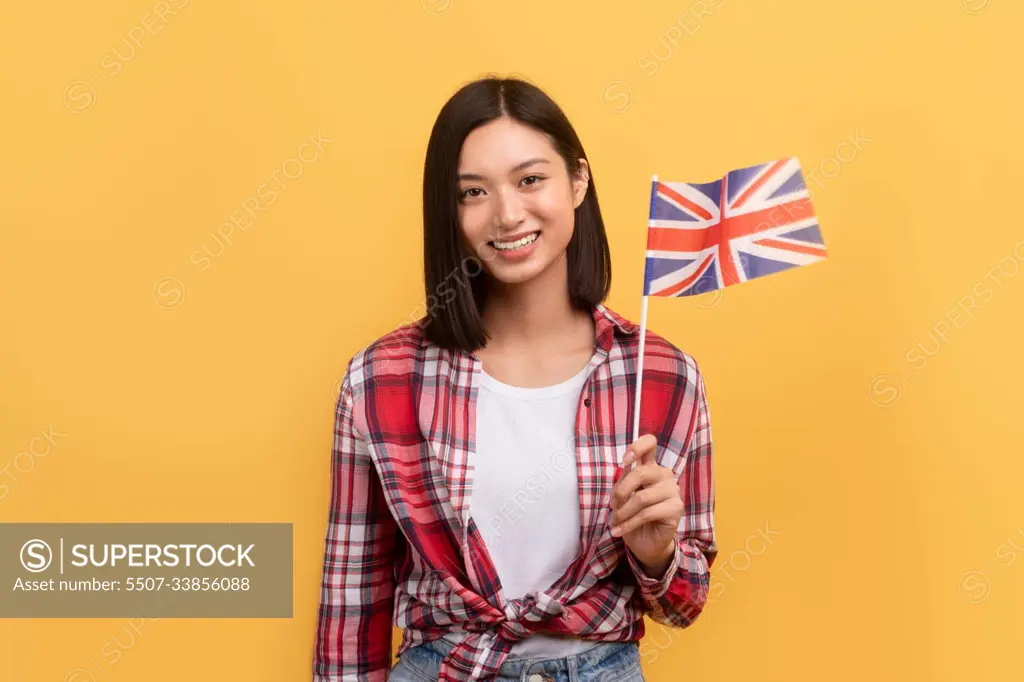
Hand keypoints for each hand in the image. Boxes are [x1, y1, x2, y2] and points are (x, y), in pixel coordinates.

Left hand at [609, 434, 682, 575]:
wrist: (645, 543)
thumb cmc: (632, 517)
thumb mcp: (622, 497)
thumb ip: (622, 482)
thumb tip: (623, 470)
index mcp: (650, 468)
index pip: (650, 444)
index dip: (637, 447)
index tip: (625, 461)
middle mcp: (664, 475)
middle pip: (641, 472)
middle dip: (621, 491)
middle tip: (613, 506)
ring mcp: (673, 491)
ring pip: (642, 497)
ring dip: (623, 513)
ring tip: (615, 522)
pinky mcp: (676, 509)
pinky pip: (647, 514)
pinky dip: (628, 524)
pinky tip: (619, 531)